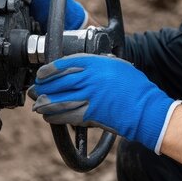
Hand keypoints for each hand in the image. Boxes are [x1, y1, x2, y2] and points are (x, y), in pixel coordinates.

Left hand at [28, 54, 180, 152]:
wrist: (146, 109)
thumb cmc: (135, 87)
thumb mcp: (118, 66)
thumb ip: (99, 64)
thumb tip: (80, 67)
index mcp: (97, 64)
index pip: (66, 64)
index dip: (50, 69)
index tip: (42, 73)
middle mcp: (91, 79)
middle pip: (58, 82)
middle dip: (43, 86)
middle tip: (35, 89)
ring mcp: (90, 97)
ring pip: (59, 99)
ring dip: (45, 102)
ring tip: (38, 104)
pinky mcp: (90, 114)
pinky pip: (66, 115)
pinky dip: (54, 116)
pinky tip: (49, 116)